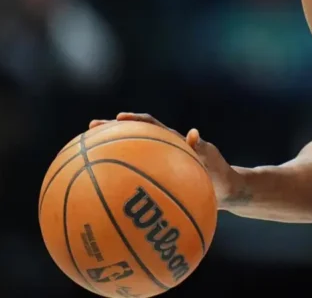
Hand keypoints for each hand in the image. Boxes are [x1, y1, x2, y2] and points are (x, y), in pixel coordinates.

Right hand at [89, 113, 242, 207]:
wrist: (226, 192)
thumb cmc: (220, 174)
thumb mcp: (213, 161)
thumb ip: (203, 148)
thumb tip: (193, 133)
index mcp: (175, 142)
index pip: (152, 126)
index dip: (135, 120)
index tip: (118, 117)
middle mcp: (163, 152)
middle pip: (133, 137)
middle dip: (111, 131)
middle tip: (89, 130)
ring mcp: (160, 166)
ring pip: (131, 157)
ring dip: (111, 154)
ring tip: (85, 157)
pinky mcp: (160, 181)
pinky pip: (136, 180)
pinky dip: (121, 182)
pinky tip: (102, 194)